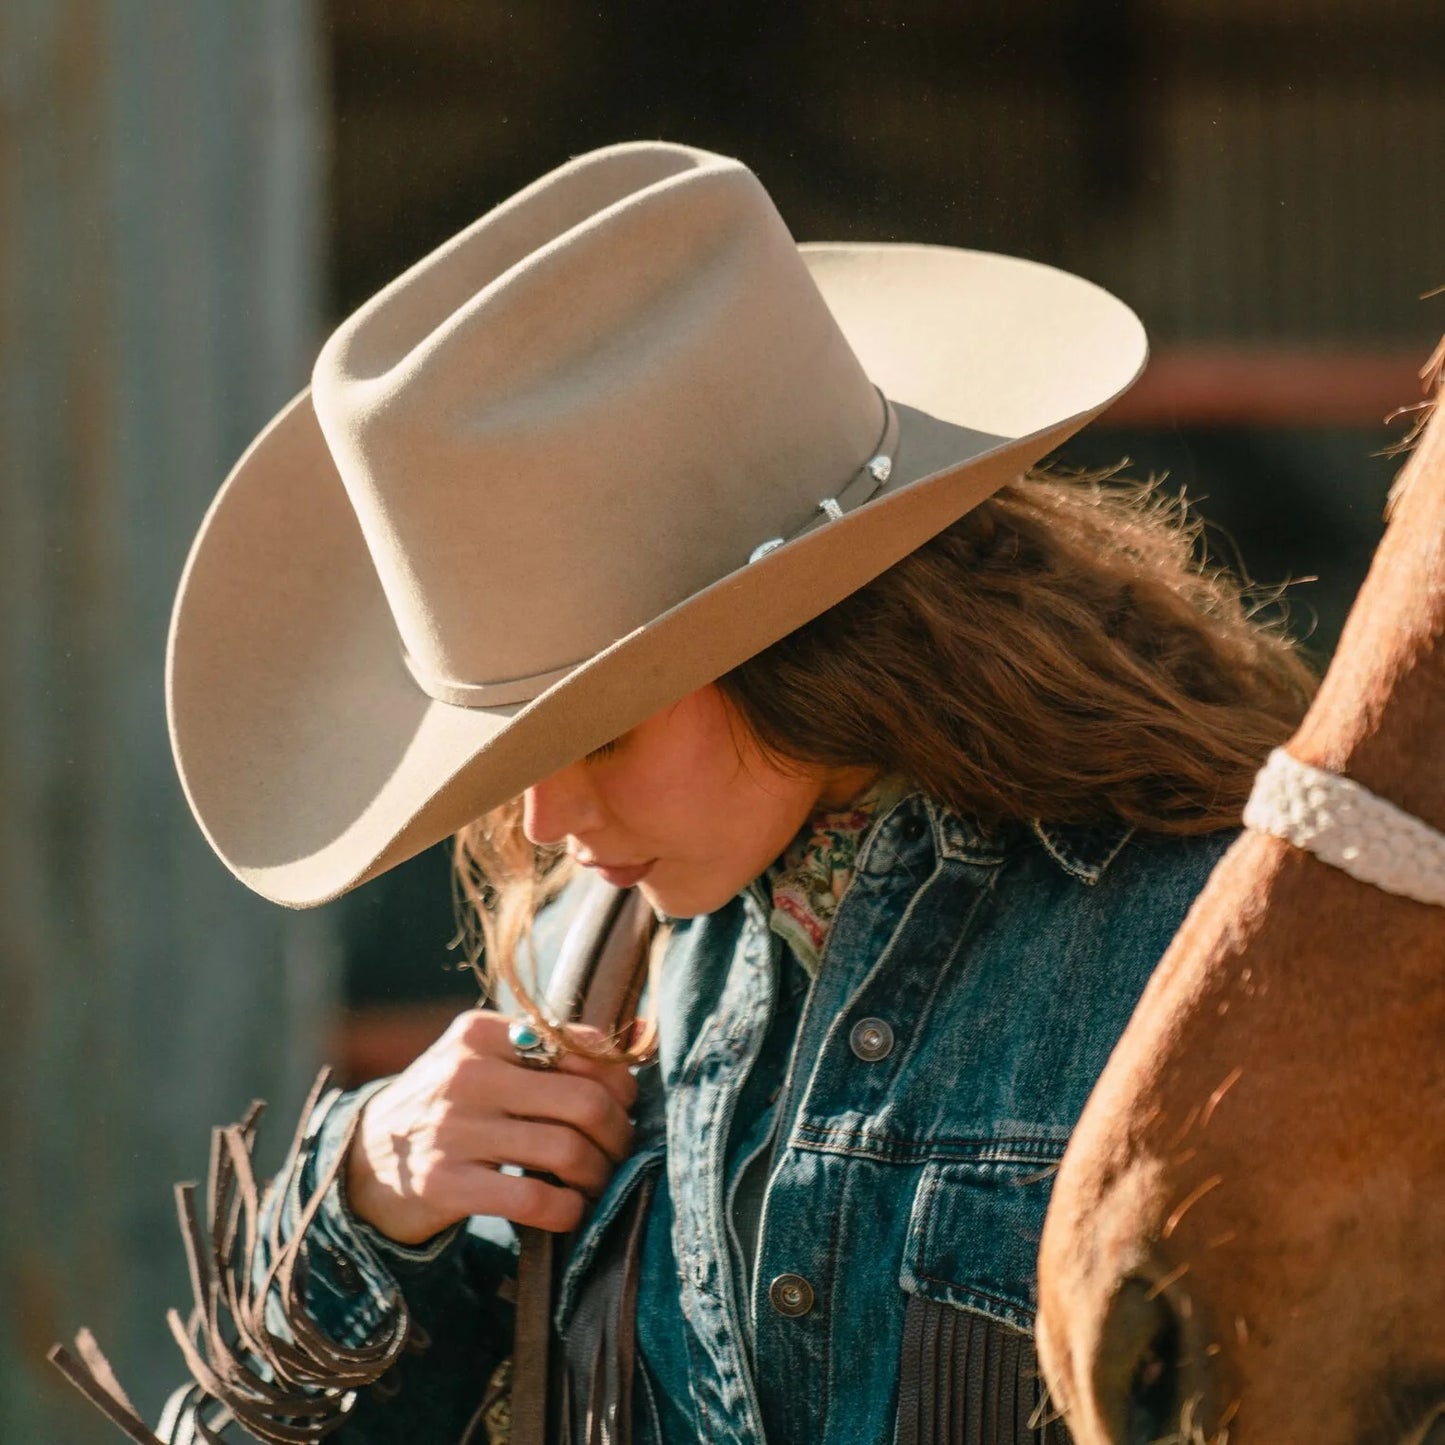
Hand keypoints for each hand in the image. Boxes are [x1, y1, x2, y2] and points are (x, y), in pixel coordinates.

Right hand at [345, 1010, 637, 1243]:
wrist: (363, 1163)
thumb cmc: (449, 1106)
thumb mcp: (484, 1061)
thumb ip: (551, 1049)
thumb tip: (643, 1035)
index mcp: (482, 1032)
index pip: (581, 1045)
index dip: (618, 1081)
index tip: (623, 1104)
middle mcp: (466, 1073)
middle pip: (583, 1101)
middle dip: (618, 1133)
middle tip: (621, 1150)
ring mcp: (453, 1129)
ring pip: (565, 1150)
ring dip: (597, 1174)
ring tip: (599, 1182)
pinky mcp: (445, 1183)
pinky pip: (532, 1199)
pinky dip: (566, 1210)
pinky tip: (570, 1211)